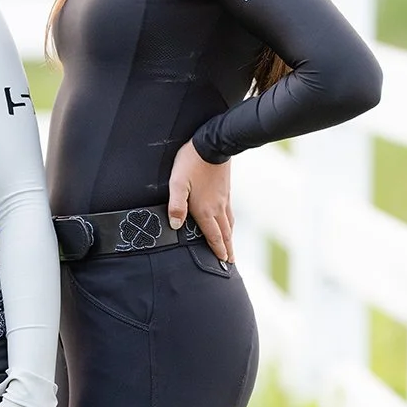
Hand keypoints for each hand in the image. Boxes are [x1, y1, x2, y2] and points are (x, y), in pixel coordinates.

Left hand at [168, 140, 232, 262]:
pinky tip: (228, 222)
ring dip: (230, 238)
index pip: (213, 235)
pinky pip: (230, 212)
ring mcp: (223, 199)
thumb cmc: (191, 163)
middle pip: (225, 233)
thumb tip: (176, 225)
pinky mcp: (226, 191)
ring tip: (230, 247)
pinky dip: (231, 224)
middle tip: (230, 262)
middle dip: (227, 249)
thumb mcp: (177, 182)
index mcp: (205, 209)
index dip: (217, 250)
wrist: (213, 144)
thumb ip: (176, 204)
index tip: (223, 261)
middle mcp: (217, 207)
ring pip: (229, 223)